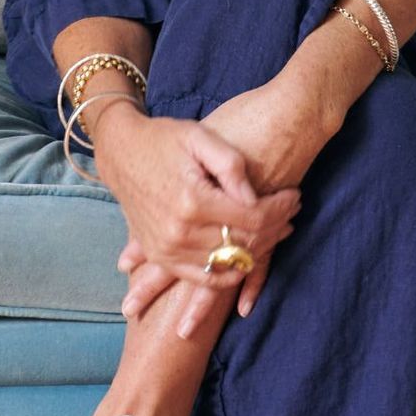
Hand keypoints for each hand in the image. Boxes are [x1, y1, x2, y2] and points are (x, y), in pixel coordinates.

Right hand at [117, 72, 345, 332]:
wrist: (120, 152)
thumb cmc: (163, 139)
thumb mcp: (200, 137)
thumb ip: (231, 165)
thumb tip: (255, 198)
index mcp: (192, 202)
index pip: (253, 218)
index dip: (281, 208)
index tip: (295, 195)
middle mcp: (179, 233)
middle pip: (245, 243)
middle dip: (275, 227)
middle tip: (292, 212)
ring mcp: (168, 250)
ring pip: (229, 263)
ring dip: (258, 248)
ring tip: (275, 228)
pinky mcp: (161, 257)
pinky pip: (205, 278)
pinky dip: (230, 272)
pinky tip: (247, 256)